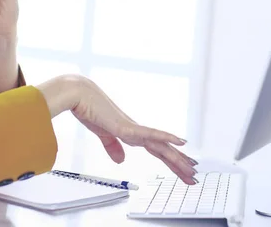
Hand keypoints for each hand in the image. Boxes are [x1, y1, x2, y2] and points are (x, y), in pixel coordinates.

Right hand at [36, 75, 198, 184]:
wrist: (77, 95)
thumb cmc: (88, 109)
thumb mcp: (101, 133)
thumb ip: (112, 146)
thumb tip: (121, 160)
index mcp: (130, 133)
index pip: (155, 149)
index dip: (169, 160)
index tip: (182, 170)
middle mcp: (135, 130)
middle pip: (162, 150)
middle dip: (178, 164)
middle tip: (193, 176)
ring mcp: (132, 127)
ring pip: (160, 145)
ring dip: (177, 158)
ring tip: (192, 168)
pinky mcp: (126, 126)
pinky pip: (149, 133)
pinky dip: (165, 137)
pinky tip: (180, 141)